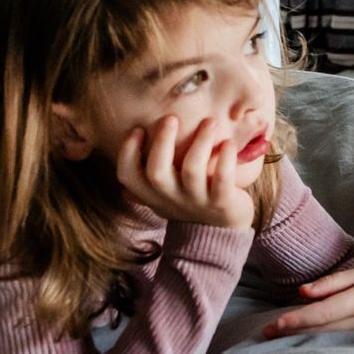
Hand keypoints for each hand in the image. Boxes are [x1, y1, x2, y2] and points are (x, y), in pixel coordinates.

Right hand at [115, 116, 253, 229]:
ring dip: (200, 142)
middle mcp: (171, 198)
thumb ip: (146, 184)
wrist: (219, 235)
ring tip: (210, 122)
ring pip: (192, 170)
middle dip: (162, 142)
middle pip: (156, 172)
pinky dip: (225, 160)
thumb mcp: (163, 197)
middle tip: (171, 118)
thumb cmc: (189, 205)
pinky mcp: (222, 203)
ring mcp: (196, 201)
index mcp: (152, 195)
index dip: (127, 152)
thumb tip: (124, 164)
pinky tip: (228, 143)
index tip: (138, 129)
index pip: (127, 175)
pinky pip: (222, 179)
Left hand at [262, 265, 353, 336]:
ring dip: (301, 338)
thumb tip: (303, 292)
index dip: (296, 320)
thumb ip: (332, 283)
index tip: (273, 326)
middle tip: (264, 333)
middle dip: (292, 332)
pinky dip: (318, 341)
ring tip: (276, 336)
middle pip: (319, 330)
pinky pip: (337, 342)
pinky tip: (301, 340)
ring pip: (326, 339)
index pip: (321, 314)